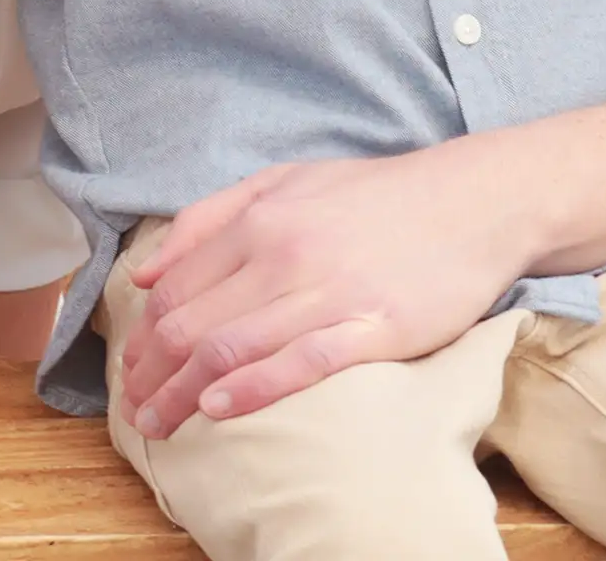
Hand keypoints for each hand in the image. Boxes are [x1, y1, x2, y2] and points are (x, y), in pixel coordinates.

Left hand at [116, 138, 529, 437]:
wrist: (475, 200)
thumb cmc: (379, 195)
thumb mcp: (288, 180)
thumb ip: (212, 216)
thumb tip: (148, 272)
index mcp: (262, 218)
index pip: (179, 288)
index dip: (143, 336)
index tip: (130, 369)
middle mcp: (285, 252)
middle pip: (193, 324)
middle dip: (150, 374)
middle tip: (134, 410)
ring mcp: (330, 292)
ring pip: (232, 348)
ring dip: (183, 393)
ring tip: (157, 425)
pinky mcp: (374, 327)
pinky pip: (300, 363)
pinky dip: (251, 389)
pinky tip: (218, 409)